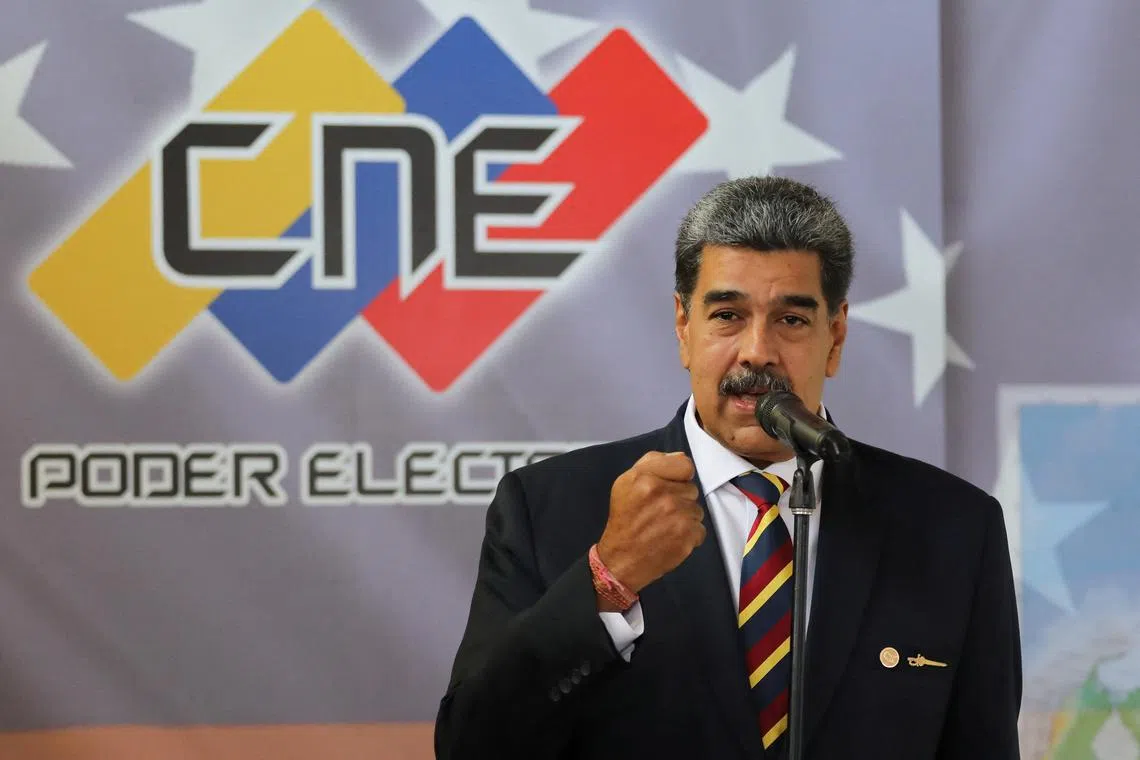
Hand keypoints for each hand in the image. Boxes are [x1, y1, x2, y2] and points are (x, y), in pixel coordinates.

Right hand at [596, 451, 705, 596]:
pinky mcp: (688, 536)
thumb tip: (681, 457)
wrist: (621, 559)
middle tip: (660, 511)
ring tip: (665, 526)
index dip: (679, 477)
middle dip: (680, 499)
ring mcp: (678, 516)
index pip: (685, 465)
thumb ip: (652, 462)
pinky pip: (700, 529)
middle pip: (692, 489)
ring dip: (685, 517)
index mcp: (646, 478)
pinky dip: (689, 535)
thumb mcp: (626, 483)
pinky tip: (671, 539)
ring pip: (697, 509)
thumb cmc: (624, 519)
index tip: (669, 487)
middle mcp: (663, 494)